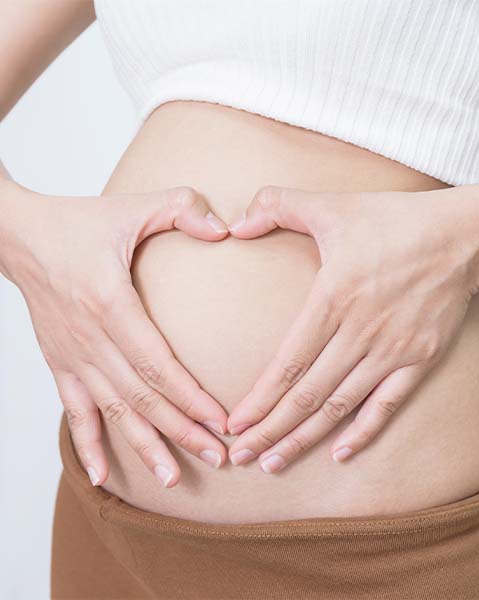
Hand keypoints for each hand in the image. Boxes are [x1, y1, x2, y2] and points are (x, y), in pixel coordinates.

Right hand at [0, 181, 230, 486]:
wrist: (19, 236)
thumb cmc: (81, 222)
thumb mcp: (135, 206)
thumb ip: (183, 208)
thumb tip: (226, 228)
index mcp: (110, 303)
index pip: (157, 363)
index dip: (190, 397)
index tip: (222, 421)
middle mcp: (89, 338)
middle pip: (141, 397)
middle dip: (182, 430)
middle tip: (218, 457)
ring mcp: (72, 356)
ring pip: (113, 412)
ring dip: (145, 446)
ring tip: (174, 478)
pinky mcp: (60, 364)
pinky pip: (74, 412)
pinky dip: (86, 445)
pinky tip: (102, 477)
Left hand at [225, 183, 478, 471]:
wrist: (464, 236)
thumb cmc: (396, 220)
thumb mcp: (333, 204)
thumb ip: (277, 205)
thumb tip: (233, 223)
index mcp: (334, 299)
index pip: (288, 363)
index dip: (259, 399)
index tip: (233, 425)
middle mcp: (361, 332)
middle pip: (307, 395)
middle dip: (270, 430)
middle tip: (239, 457)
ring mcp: (393, 350)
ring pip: (340, 406)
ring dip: (304, 438)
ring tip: (273, 464)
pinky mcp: (420, 359)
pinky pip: (387, 404)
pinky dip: (363, 431)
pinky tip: (340, 453)